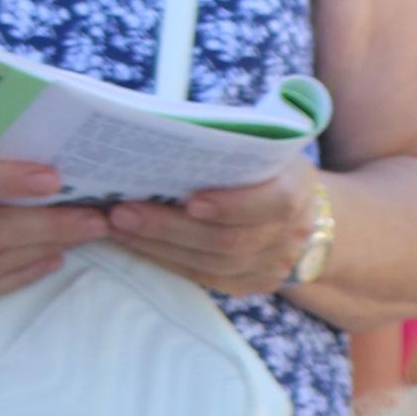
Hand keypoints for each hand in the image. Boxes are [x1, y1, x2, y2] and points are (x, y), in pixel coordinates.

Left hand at [103, 167, 322, 299]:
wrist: (300, 212)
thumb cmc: (262, 167)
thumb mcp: (259, 148)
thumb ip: (226, 145)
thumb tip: (157, 132)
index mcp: (297, 188)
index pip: (274, 202)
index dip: (232, 205)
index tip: (190, 200)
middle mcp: (291, 233)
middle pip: (229, 240)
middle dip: (170, 227)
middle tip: (121, 211)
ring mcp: (274, 265)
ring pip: (213, 264)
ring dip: (158, 246)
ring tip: (116, 226)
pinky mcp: (253, 284)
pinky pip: (206, 278)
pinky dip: (166, 261)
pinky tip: (133, 243)